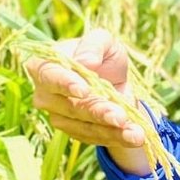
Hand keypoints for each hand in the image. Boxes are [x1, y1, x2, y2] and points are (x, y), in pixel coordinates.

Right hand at [27, 29, 150, 172]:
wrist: (112, 78)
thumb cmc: (101, 54)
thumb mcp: (103, 40)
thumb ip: (93, 45)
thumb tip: (86, 62)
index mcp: (44, 66)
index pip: (49, 75)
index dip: (65, 84)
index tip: (84, 90)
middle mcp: (46, 95)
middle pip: (70, 107)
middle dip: (97, 112)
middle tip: (120, 116)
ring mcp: (59, 117)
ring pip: (85, 127)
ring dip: (111, 131)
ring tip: (135, 133)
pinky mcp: (76, 132)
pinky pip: (97, 138)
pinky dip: (118, 138)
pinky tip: (135, 137)